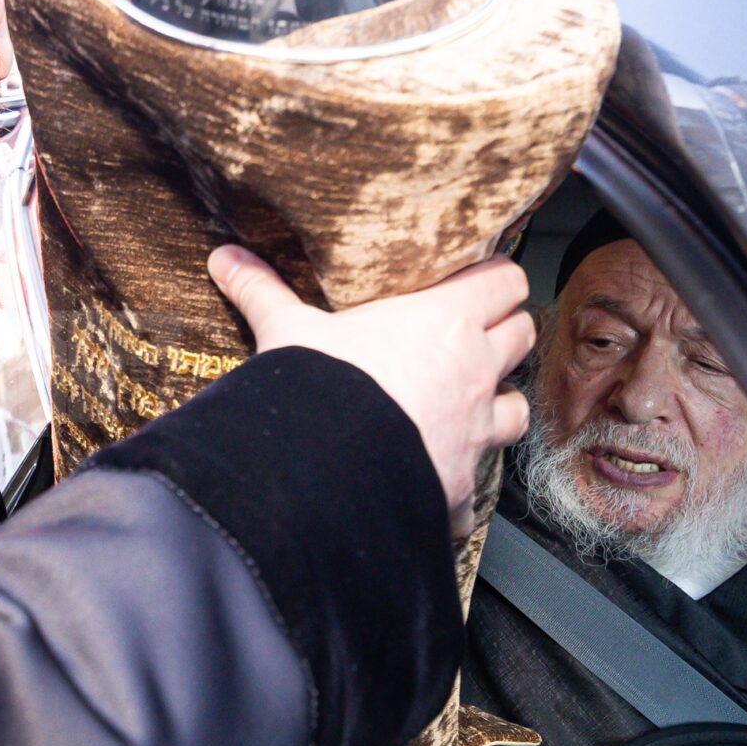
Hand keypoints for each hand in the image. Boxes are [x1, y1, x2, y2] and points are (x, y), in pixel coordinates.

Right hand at [210, 245, 533, 534]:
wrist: (320, 474)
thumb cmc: (319, 389)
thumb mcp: (286, 331)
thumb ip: (262, 292)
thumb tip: (225, 258)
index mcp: (444, 322)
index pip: (505, 281)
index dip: (497, 278)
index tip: (480, 279)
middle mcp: (473, 374)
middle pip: (522, 337)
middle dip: (503, 335)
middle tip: (475, 337)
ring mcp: (474, 433)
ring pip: (517, 409)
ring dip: (498, 406)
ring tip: (469, 408)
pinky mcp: (460, 485)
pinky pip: (476, 486)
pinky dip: (460, 485)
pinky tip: (435, 482)